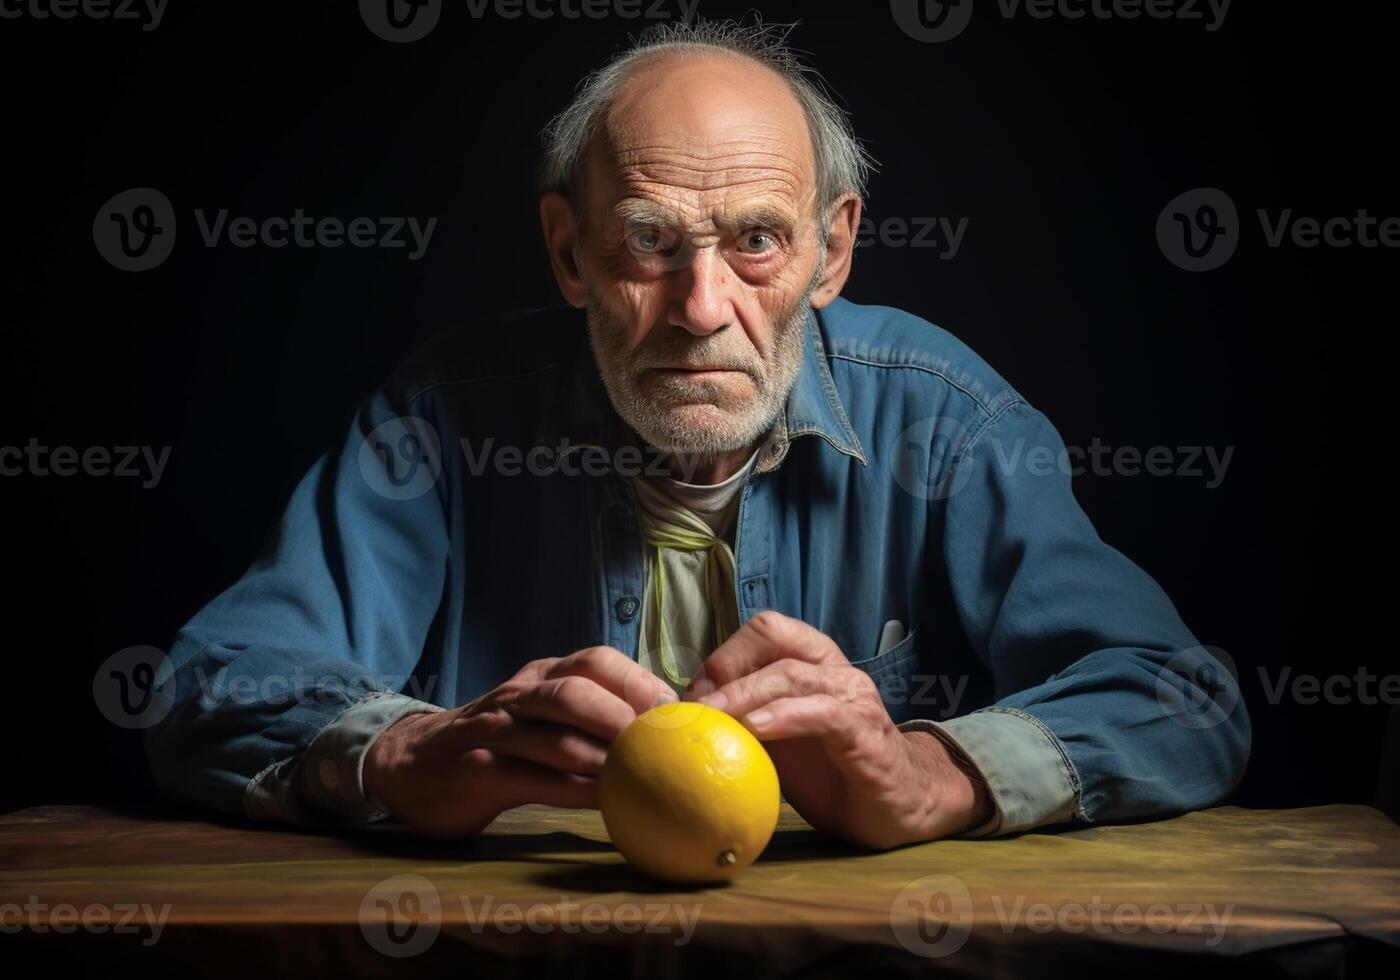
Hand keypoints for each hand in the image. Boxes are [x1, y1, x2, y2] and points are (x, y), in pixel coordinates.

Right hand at [363, 646, 677, 837]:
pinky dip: (571, 789)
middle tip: (662, 742)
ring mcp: (493, 731)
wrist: (412, 765)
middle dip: (623, 714)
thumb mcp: (540, 712)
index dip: (639, 681)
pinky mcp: (476, 771)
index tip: (677, 711)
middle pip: (575, 690)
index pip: (595, 660)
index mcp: (541, 674)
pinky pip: (529, 778)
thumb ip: (591, 712)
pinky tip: (605, 802)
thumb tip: (665, 726)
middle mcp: (518, 695)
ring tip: (643, 773)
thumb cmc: (497, 742)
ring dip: (602, 754)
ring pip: (552, 734)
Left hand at [682, 611, 991, 848]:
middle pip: (772, 638)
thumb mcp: (779, 741)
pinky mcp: (865, 733)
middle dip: (724, 668)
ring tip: (710, 718)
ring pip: (791, 673)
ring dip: (742, 694)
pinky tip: (754, 731)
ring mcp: (852, 697)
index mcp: (813, 661)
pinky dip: (783, 717)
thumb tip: (681, 721)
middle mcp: (834, 669)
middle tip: (692, 708)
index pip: (764, 630)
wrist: (901, 804)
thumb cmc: (833, 770)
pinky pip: (822, 713)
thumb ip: (742, 721)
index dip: (721, 657)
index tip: (691, 698)